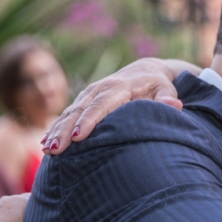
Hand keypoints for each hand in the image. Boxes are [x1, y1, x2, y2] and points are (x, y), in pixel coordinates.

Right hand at [43, 59, 196, 153]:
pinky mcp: (84, 100)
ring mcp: (89, 94)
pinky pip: (67, 114)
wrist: (145, 71)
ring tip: (47, 149)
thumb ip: (168, 99)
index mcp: (118, 87)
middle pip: (79, 110)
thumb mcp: (166, 90)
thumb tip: (175, 105)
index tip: (79, 137)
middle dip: (65, 130)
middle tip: (55, 149)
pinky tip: (45, 143)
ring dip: (56, 130)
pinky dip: (55, 128)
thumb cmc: (158, 86)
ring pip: (69, 113)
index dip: (89, 120)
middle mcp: (99, 88)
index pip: (101, 105)